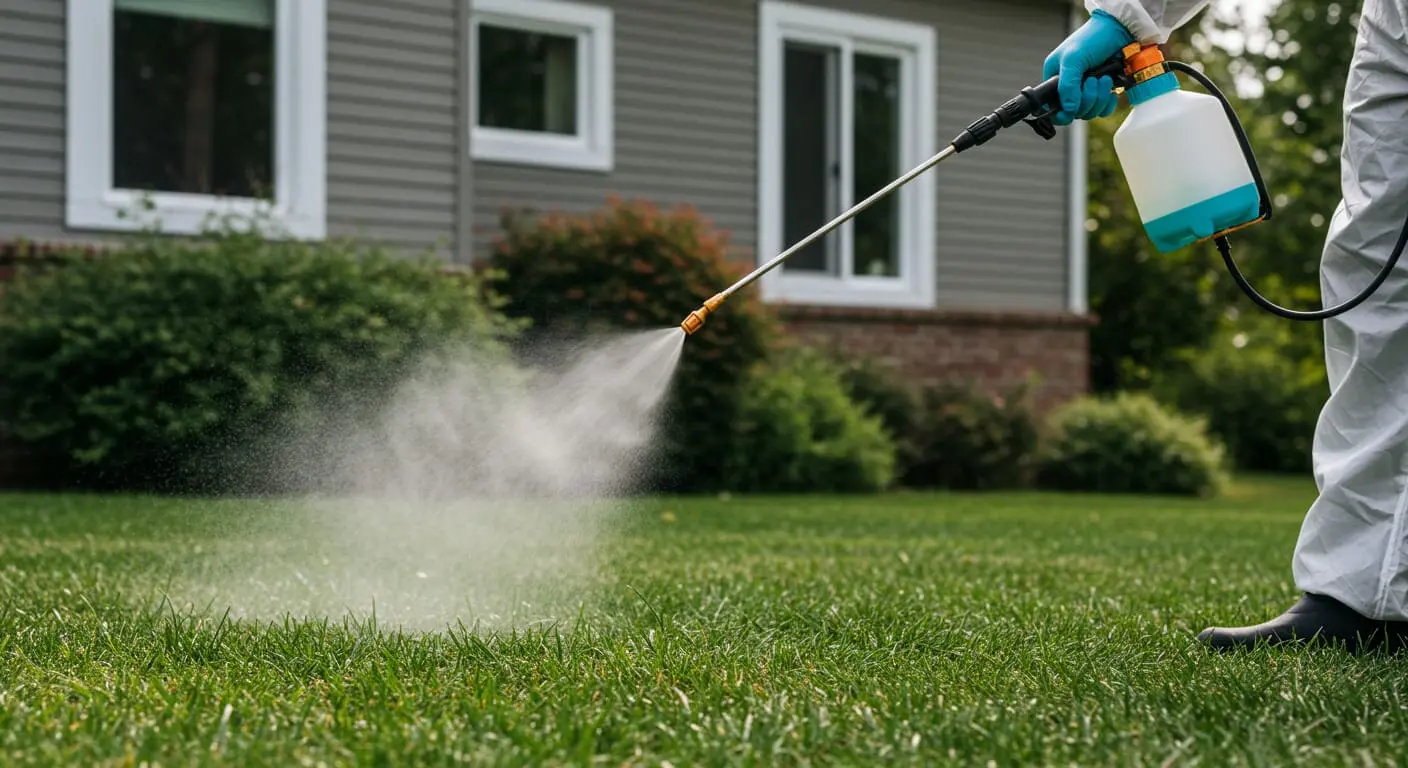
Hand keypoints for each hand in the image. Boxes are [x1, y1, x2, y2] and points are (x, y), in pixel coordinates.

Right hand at [1042, 10, 1133, 125]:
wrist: (1120, 29)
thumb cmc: (1093, 38)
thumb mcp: (1073, 59)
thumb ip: (1067, 86)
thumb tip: (1068, 110)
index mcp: (1054, 79)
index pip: (1052, 107)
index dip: (1061, 114)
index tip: (1070, 112)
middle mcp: (1069, 87)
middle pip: (1073, 112)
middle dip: (1086, 100)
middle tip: (1092, 81)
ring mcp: (1086, 91)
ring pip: (1089, 112)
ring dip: (1099, 98)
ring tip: (1104, 78)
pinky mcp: (1103, 92)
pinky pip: (1103, 110)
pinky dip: (1108, 103)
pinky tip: (1111, 89)